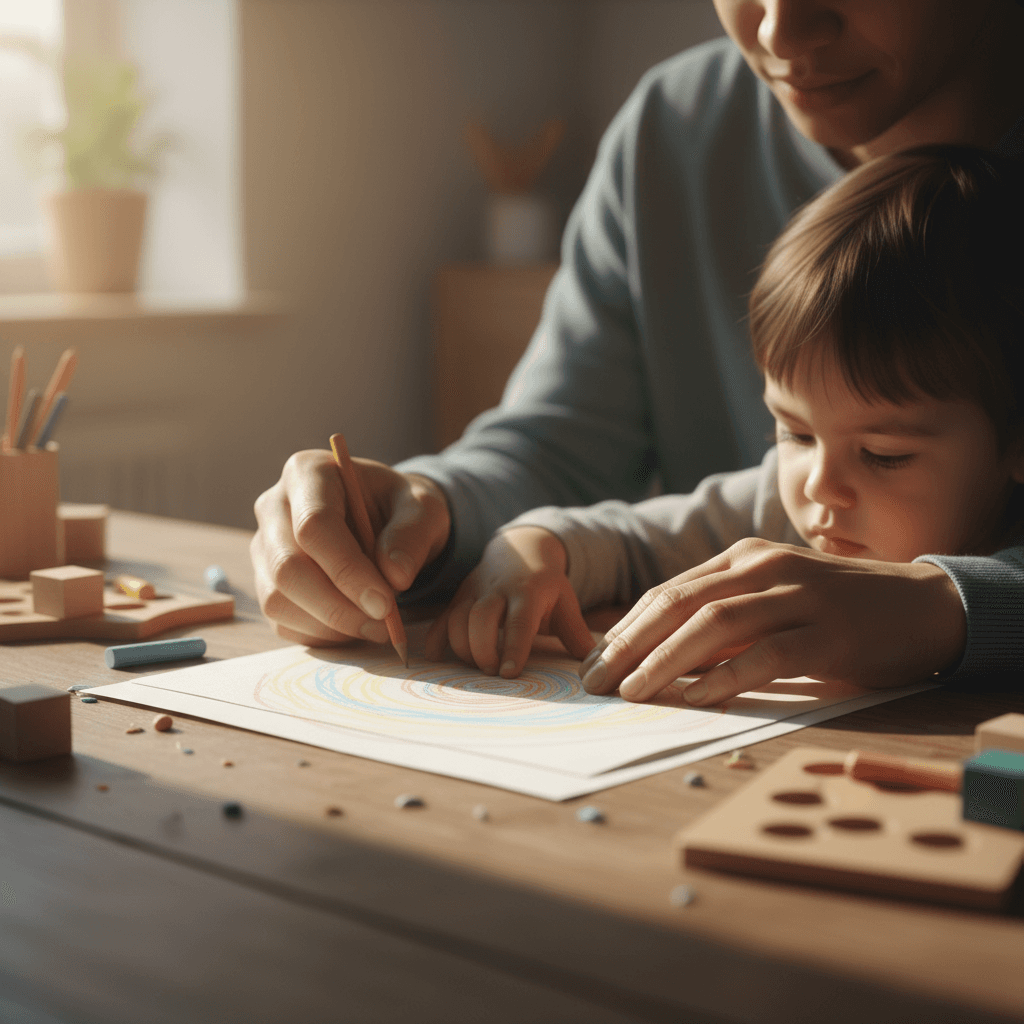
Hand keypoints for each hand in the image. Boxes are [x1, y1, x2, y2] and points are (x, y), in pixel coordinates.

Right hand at [251, 448, 449, 644]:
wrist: (386, 521)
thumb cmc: (401, 508)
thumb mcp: (423, 509)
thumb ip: (413, 534)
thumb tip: (395, 576)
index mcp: (308, 472)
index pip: (314, 525)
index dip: (347, 570)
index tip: (384, 603)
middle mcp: (274, 507)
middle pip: (287, 567)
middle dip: (337, 606)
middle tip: (384, 625)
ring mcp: (265, 547)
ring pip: (278, 599)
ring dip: (330, 625)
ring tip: (377, 627)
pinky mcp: (266, 582)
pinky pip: (282, 620)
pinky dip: (321, 634)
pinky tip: (356, 626)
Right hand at [425, 526, 595, 675]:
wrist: (520, 547)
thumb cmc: (545, 583)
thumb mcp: (565, 601)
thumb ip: (575, 632)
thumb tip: (591, 663)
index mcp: (528, 591)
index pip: (520, 621)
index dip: (513, 647)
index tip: (509, 674)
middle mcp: (498, 589)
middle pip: (481, 617)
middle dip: (482, 647)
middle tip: (492, 672)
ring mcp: (475, 591)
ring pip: (458, 617)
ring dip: (462, 646)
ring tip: (477, 667)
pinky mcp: (459, 596)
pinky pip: (442, 617)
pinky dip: (436, 639)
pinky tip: (436, 658)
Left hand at [578, 538, 966, 704]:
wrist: (922, 605)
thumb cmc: (834, 607)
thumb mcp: (771, 597)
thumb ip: (723, 617)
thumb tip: (660, 660)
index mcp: (742, 557)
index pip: (667, 592)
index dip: (625, 629)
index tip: (594, 662)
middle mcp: (763, 567)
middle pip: (679, 603)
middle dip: (629, 644)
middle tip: (597, 682)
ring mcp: (798, 596)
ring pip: (715, 623)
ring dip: (666, 660)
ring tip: (633, 692)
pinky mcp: (829, 633)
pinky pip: (768, 654)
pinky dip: (728, 676)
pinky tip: (698, 697)